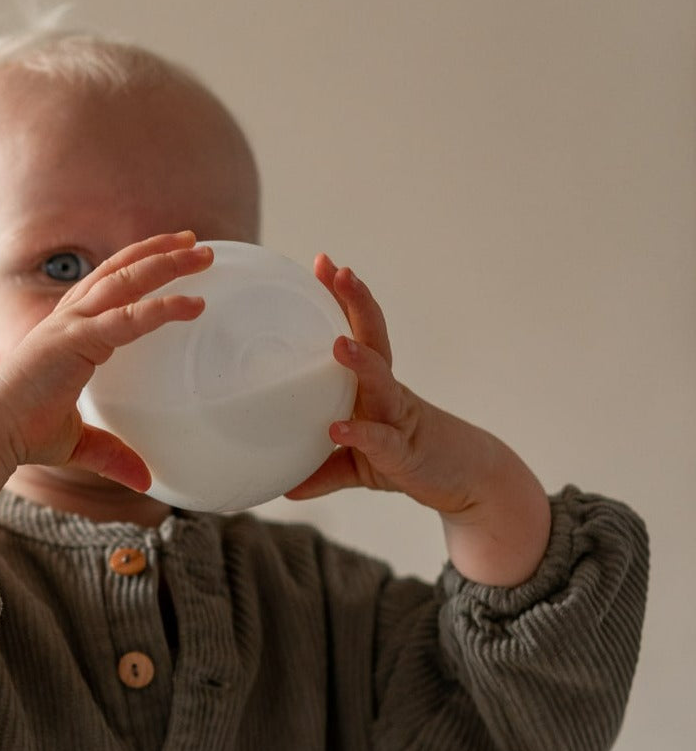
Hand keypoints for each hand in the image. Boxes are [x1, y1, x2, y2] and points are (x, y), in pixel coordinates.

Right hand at [0, 231, 212, 539]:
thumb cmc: (22, 433)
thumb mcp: (77, 443)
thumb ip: (111, 454)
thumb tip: (144, 481)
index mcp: (66, 332)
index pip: (106, 287)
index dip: (136, 268)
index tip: (170, 257)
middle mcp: (68, 319)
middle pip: (119, 270)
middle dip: (159, 252)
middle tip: (198, 243)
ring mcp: (70, 325)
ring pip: (125, 280)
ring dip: (165, 263)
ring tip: (203, 253)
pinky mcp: (75, 341)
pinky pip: (127, 318)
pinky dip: (161, 308)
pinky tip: (192, 304)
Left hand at [285, 254, 475, 512]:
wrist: (464, 483)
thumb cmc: (409, 460)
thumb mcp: (358, 463)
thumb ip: (323, 469)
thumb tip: (286, 488)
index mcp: (372, 385)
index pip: (357, 330)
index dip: (342, 299)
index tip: (323, 263)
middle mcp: (387, 392)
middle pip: (374, 338)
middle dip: (357, 303)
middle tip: (339, 271)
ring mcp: (399, 419)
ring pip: (382, 382)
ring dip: (361, 361)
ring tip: (338, 343)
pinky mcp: (405, 453)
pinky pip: (380, 441)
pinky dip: (360, 435)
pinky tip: (339, 429)